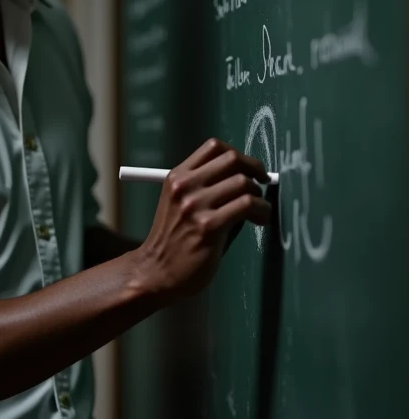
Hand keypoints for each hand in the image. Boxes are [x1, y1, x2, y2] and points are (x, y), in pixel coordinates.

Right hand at [134, 138, 270, 297]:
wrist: (156, 271)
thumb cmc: (174, 240)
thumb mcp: (181, 203)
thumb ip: (208, 187)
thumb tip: (247, 178)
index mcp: (177, 177)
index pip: (214, 147)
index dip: (239, 155)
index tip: (250, 169)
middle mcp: (185, 186)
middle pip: (232, 159)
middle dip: (255, 170)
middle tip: (262, 185)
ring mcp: (195, 206)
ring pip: (243, 183)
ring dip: (259, 196)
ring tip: (259, 211)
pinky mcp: (209, 227)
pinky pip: (247, 206)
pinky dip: (262, 211)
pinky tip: (260, 220)